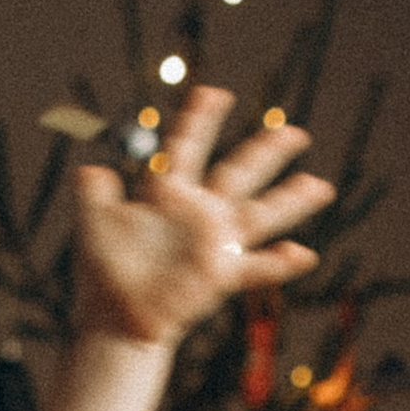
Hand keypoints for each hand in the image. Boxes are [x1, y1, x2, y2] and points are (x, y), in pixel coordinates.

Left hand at [70, 84, 332, 350]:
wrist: (114, 318)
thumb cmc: (104, 272)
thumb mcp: (94, 224)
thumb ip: (93, 193)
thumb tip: (90, 169)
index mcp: (169, 193)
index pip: (188, 147)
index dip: (200, 120)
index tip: (214, 92)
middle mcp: (199, 213)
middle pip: (238, 173)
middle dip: (266, 151)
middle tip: (294, 132)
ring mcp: (212, 244)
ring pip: (259, 215)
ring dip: (290, 201)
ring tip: (319, 186)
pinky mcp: (218, 275)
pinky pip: (255, 268)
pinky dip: (279, 263)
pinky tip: (303, 254)